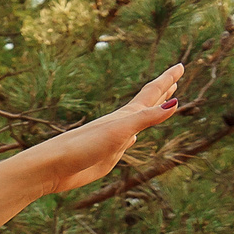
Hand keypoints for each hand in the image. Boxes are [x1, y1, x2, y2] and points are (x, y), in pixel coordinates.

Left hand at [30, 65, 182, 192]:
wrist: (53, 167)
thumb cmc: (83, 147)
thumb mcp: (119, 131)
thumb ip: (147, 118)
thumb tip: (175, 103)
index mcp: (125, 115)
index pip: (152, 92)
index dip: (168, 79)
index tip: (181, 66)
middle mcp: (120, 123)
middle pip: (146, 102)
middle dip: (163, 90)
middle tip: (176, 76)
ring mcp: (114, 139)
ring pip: (137, 121)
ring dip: (150, 111)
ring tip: (160, 103)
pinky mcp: (107, 155)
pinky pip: (126, 142)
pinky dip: (134, 136)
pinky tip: (133, 139)